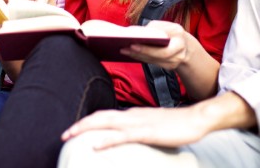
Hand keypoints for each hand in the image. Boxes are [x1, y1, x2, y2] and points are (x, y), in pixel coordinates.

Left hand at [62, 106, 209, 149]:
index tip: (74, 131)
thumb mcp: (152, 126)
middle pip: (101, 117)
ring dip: (86, 128)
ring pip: (107, 123)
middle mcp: (132, 115)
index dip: (88, 122)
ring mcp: (139, 123)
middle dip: (81, 124)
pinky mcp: (147, 132)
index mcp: (133, 114)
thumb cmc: (176, 125)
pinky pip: (123, 135)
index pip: (105, 116)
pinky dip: (107, 139)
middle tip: (64, 134)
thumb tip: (126, 136)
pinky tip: (96, 145)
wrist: (195, 119)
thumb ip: (138, 129)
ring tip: (71, 134)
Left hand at [120, 21, 189, 69]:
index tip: (133, 42)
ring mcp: (176, 61)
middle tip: (126, 48)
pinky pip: (154, 63)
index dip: (148, 46)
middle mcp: (180, 50)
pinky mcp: (170, 67)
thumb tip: (133, 32)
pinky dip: (142, 58)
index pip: (164, 41)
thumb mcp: (165, 24)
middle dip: (142, 52)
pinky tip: (131, 54)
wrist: (186, 45)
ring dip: (138, 56)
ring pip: (155, 61)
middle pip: (160, 55)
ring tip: (124, 50)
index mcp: (178, 34)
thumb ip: (152, 27)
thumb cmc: (171, 32)